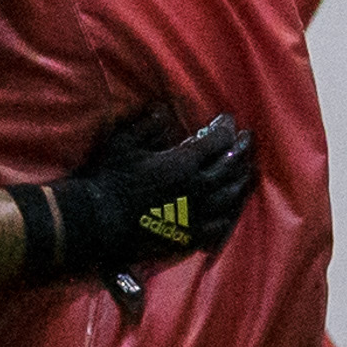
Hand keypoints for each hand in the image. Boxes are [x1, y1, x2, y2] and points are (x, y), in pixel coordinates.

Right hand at [21, 109, 257, 280]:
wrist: (98, 222)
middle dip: (242, 148)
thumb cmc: (109, 179)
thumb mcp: (124, 141)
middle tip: (248, 138)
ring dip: (243, 179)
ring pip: (232, 196)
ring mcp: (196, 215)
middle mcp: (197, 189)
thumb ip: (148, 123)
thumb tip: (164, 110)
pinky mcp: (190, 236)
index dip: (226, 128)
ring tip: (248, 169)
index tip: (227, 119)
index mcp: (183, 163)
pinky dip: (231, 212)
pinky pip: (221, 225)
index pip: (217, 141)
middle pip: (232, 166)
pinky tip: (232, 207)